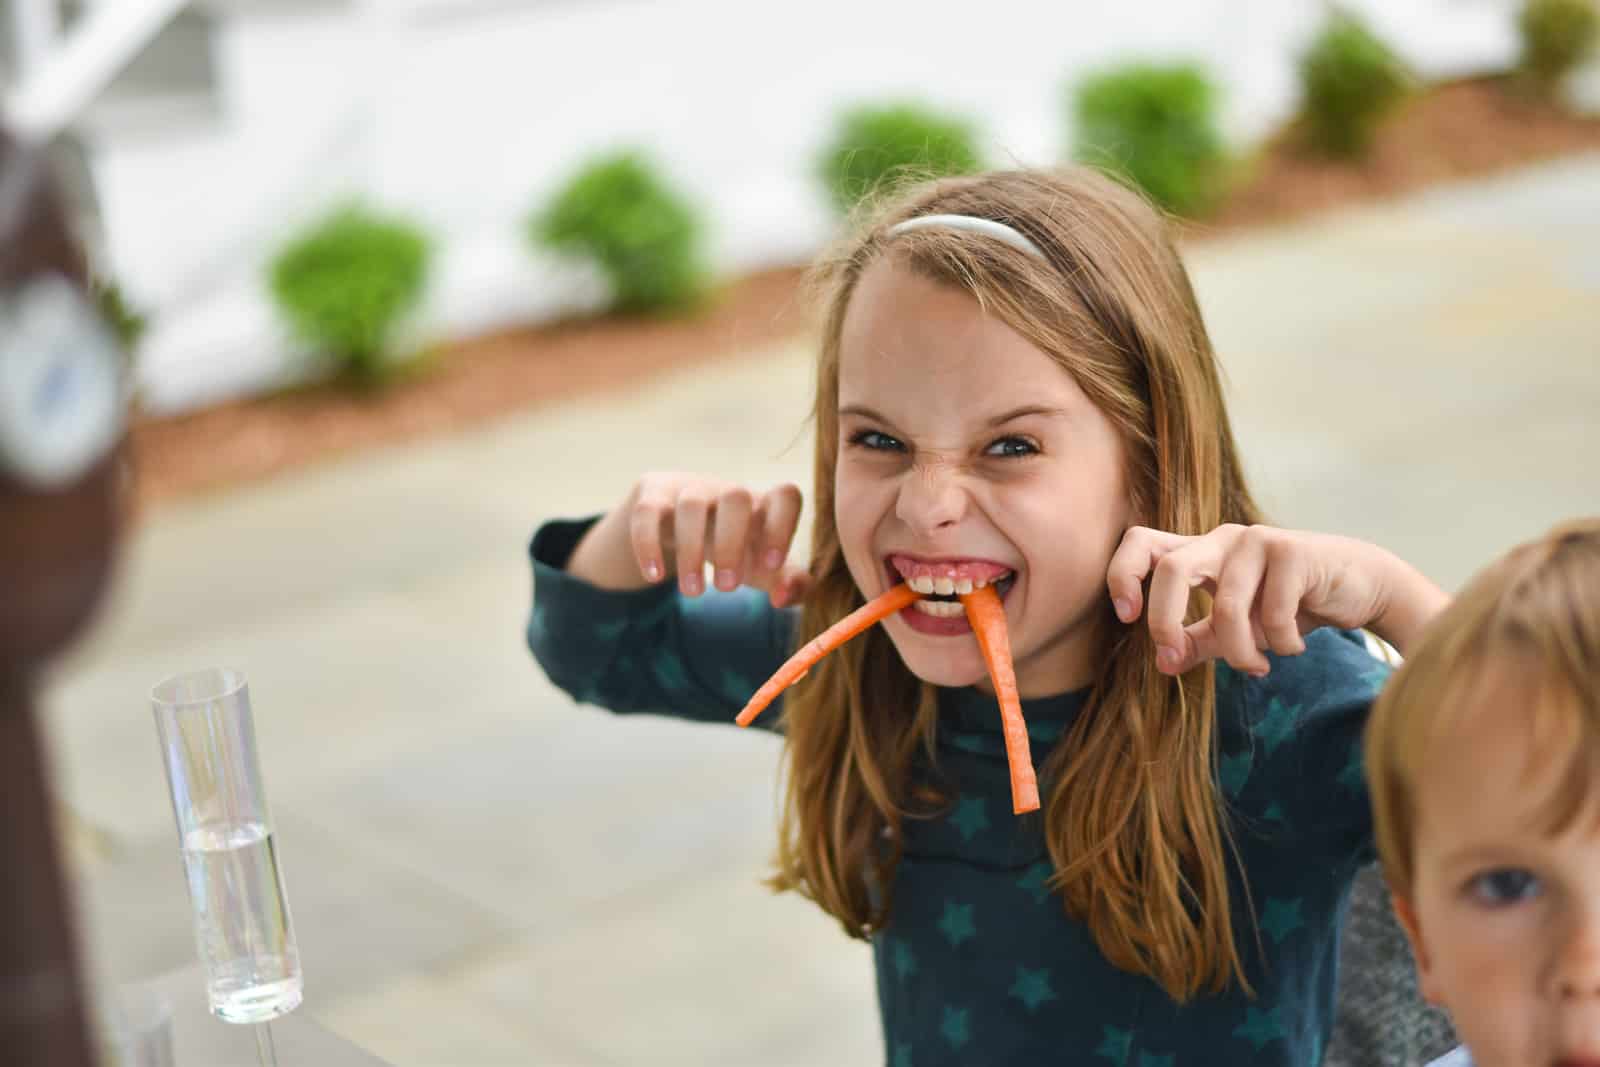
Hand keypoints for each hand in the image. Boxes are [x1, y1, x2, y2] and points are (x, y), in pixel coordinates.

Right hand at [627, 473, 811, 605]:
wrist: (680, 524)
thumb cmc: (736, 549)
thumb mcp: (764, 569)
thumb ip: (791, 584)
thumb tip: (784, 597)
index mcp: (764, 505)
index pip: (785, 496)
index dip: (782, 527)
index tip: (771, 565)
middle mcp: (728, 491)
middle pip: (736, 497)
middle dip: (731, 545)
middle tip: (727, 589)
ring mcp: (690, 490)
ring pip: (691, 506)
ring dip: (692, 552)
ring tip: (693, 592)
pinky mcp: (653, 496)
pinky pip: (647, 513)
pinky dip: (648, 545)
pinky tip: (654, 576)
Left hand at [1106, 524, 1433, 675]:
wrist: (1361, 585)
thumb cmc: (1291, 604)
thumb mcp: (1238, 627)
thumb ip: (1199, 641)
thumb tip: (1164, 664)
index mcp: (1200, 551)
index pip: (1141, 543)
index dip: (1122, 575)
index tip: (1127, 617)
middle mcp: (1222, 539)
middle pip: (1170, 568)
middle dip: (1165, 621)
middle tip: (1174, 656)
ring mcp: (1257, 540)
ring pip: (1226, 606)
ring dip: (1239, 651)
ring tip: (1257, 667)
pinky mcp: (1293, 550)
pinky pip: (1273, 613)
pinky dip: (1281, 643)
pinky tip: (1294, 647)